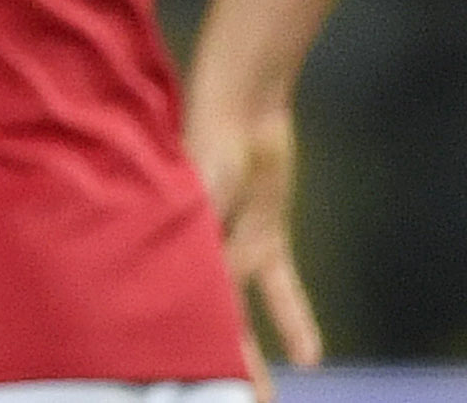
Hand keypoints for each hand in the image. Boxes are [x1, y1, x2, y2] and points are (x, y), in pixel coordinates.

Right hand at [189, 100, 320, 388]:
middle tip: (233, 399)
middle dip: (217, 363)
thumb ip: (204, 252)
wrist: (240, 105)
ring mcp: (233, 246)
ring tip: (265, 397)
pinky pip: (280, 287)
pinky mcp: (266, 237)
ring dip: (255, 355)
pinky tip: (309, 356)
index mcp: (168, 244)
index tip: (180, 379)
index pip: (177, 306)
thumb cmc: (202, 146)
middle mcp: (196, 252)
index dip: (181, 345)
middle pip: (209, 318)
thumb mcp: (198, 205)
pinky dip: (294, 319)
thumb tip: (208, 306)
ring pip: (245, 314)